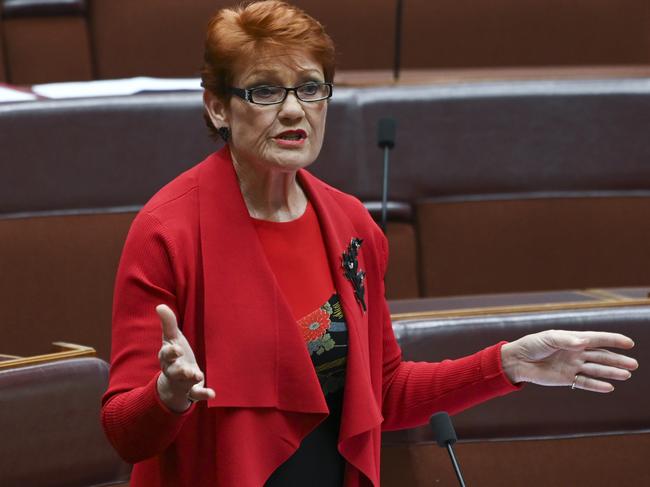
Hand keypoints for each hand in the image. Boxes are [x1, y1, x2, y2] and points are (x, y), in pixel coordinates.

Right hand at [156, 304, 215, 411]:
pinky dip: (203, 394)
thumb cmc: (174, 355)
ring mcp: (183, 382)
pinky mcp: (193, 390)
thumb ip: (168, 324)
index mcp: (168, 358)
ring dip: (191, 380)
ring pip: (185, 383)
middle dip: (180, 371)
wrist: (174, 381)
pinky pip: (197, 394)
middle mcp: (174, 371)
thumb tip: (160, 305)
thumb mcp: (172, 339)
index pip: (166, 355)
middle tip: (187, 370)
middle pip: (174, 372)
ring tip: (198, 376)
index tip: (176, 349)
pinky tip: (212, 394)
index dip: (170, 352)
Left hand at [501, 330, 637, 392]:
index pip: (597, 339)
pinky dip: (596, 385)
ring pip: (596, 369)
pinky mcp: (566, 379)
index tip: (629, 343)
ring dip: (611, 372)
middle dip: (617, 360)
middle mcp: (576, 353)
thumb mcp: (548, 339)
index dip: (613, 340)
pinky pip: (584, 382)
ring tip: (626, 375)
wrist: (518, 360)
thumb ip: (567, 340)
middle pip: (601, 356)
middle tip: (633, 364)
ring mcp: (572, 366)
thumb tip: (584, 342)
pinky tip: (609, 387)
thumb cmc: (533, 345)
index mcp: (573, 340)